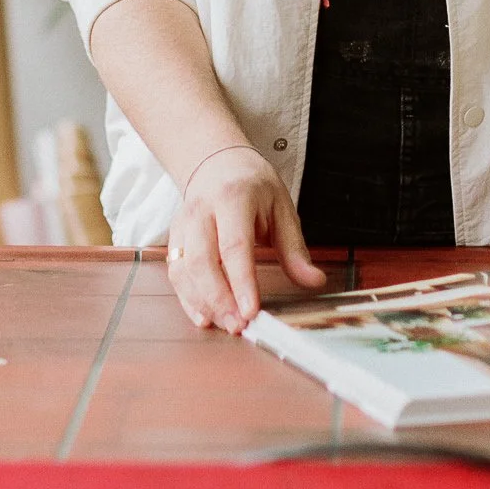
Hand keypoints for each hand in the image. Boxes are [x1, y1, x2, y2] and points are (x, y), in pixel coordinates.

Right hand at [165, 145, 325, 330]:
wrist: (217, 162)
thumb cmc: (252, 185)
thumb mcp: (282, 207)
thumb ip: (295, 248)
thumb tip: (314, 281)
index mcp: (233, 198)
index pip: (234, 245)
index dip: (241, 281)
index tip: (251, 310)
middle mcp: (202, 211)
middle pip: (202, 261)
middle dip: (218, 299)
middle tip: (239, 325)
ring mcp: (183, 224)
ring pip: (183, 270)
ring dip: (202, 303)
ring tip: (225, 325)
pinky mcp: (174, 238)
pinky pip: (175, 272)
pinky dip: (187, 298)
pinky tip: (204, 317)